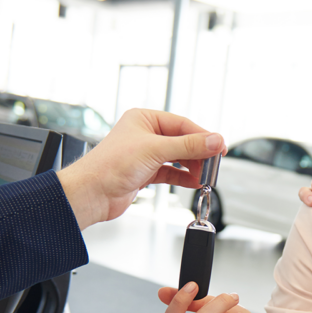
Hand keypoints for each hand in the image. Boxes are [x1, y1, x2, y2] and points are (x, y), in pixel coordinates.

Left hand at [57, 109, 223, 228]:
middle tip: (214, 164)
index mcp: (144, 119)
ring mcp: (144, 154)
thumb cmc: (110, 165)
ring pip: (177, 158)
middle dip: (199, 154)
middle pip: (182, 141)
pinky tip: (194, 181)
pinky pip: (170, 172)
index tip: (219, 147)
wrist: (92, 193)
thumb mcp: (156, 150)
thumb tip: (214, 140)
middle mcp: (144, 134)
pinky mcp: (144, 173)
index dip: (203, 136)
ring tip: (205, 175)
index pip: (182, 124)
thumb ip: (188, 146)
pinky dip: (183, 177)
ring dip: (192, 167)